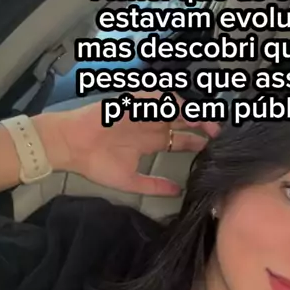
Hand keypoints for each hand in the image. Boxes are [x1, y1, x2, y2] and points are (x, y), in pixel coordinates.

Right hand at [37, 92, 219, 195]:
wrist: (71, 147)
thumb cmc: (96, 164)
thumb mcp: (130, 182)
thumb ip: (154, 186)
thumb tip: (178, 192)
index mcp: (150, 142)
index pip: (180, 139)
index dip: (197, 142)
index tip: (214, 148)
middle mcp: (149, 125)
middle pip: (182, 122)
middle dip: (201, 125)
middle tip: (219, 133)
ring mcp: (142, 113)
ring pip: (173, 108)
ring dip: (189, 113)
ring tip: (204, 121)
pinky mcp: (131, 102)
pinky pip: (154, 97)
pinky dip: (168, 101)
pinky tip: (181, 110)